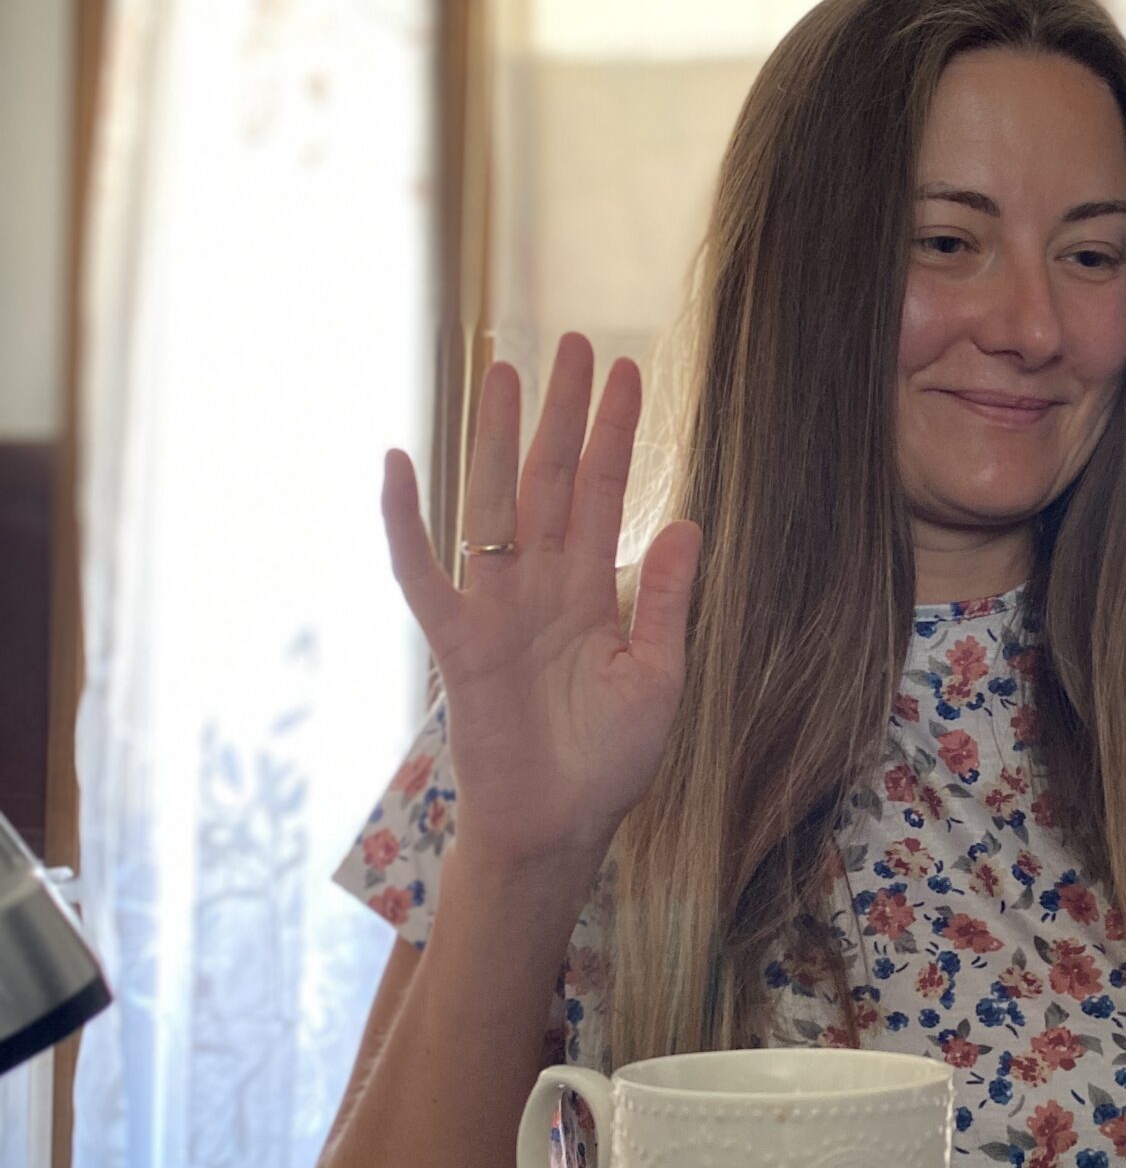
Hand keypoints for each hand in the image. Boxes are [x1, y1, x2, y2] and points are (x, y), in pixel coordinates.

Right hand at [380, 331, 700, 874]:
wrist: (560, 826)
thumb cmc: (608, 761)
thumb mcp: (657, 676)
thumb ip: (664, 600)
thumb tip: (685, 521)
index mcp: (591, 590)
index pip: (605, 492)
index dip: (615, 433)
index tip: (628, 372)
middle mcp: (541, 585)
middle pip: (549, 478)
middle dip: (559, 411)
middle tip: (570, 340)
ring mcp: (495, 607)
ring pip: (492, 503)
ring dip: (493, 436)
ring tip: (501, 368)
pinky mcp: (456, 641)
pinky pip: (423, 571)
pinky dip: (406, 520)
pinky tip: (399, 462)